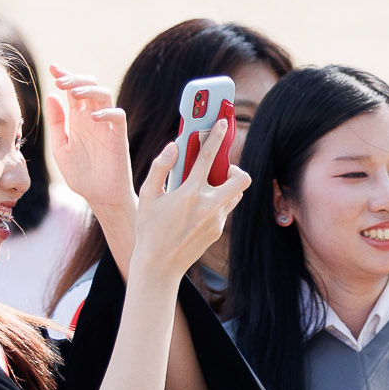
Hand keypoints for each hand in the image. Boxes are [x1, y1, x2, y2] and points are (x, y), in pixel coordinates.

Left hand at [47, 74, 137, 266]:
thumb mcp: (61, 147)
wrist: (99, 197)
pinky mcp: (119, 137)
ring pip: (104, 95)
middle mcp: (92, 118)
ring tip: (74, 93)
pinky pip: (118, 116)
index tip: (53, 67)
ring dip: (89, 90)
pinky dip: (106, 112)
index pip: (72, 90)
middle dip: (75, 78)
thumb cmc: (81, 174)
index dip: (65, 76)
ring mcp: (106, 126)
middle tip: (61, 81)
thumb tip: (51, 96)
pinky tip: (91, 117)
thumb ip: (56, 123)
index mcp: (77, 119)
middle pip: (89, 86)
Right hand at [129, 133, 245, 287]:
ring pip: (235, 195)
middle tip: (221, 169)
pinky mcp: (217, 232)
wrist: (159, 266)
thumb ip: (160, 167)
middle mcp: (208, 206)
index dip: (217, 135)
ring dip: (226, 187)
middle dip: (235, 168)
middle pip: (241, 179)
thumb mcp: (147, 196)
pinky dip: (215, 204)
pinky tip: (196, 211)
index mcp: (190, 193)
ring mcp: (216, 220)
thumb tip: (174, 146)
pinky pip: (224, 211)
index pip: (208, 157)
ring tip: (207, 188)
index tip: (222, 123)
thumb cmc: (149, 229)